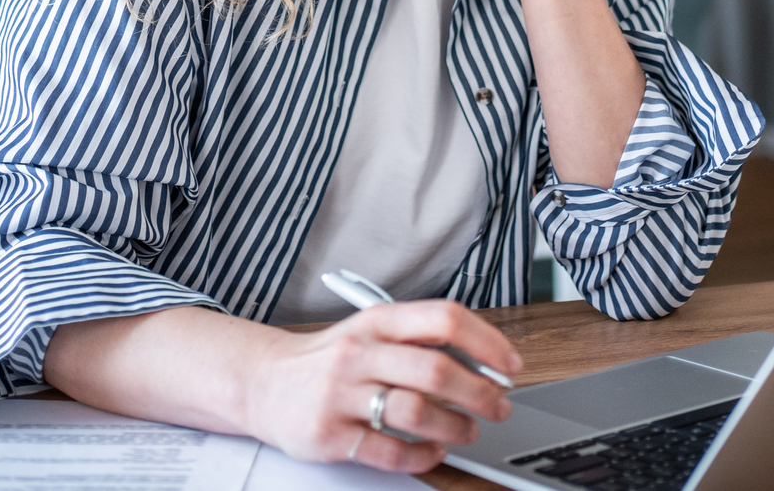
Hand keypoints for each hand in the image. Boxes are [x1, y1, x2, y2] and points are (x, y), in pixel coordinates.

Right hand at [244, 301, 519, 473]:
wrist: (263, 381)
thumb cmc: (331, 359)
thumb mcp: (371, 332)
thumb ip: (420, 341)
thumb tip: (485, 361)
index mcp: (377, 321)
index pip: (443, 319)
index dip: (486, 342)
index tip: (509, 365)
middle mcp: (359, 353)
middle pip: (436, 369)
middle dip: (480, 393)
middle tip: (498, 407)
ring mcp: (341, 394)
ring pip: (415, 411)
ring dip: (455, 425)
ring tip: (466, 430)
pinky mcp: (329, 434)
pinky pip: (388, 451)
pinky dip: (421, 455)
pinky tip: (431, 451)